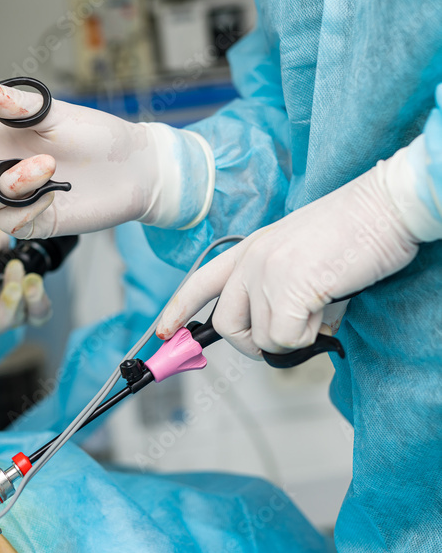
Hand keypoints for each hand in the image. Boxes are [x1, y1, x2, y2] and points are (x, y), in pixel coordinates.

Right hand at [0, 79, 208, 237]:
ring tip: (48, 168)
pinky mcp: (37, 220)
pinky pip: (13, 222)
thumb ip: (16, 107)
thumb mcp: (58, 114)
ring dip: (14, 185)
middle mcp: (4, 167)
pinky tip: (52, 196)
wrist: (137, 169)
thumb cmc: (99, 135)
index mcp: (1, 137)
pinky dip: (27, 209)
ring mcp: (19, 196)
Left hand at [156, 162, 419, 358]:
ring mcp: (265, 274)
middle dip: (254, 345)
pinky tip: (331, 305)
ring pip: (263, 339)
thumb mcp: (304, 260)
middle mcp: (251, 260)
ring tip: (324, 303)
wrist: (386, 208)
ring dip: (297, 336)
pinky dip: (313, 335)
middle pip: (226, 325)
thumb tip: (286, 337)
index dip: (178, 311)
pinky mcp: (287, 291)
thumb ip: (283, 293)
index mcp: (251, 247)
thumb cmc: (356, 233)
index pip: (200, 281)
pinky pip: (288, 341)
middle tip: (290, 338)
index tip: (165, 334)